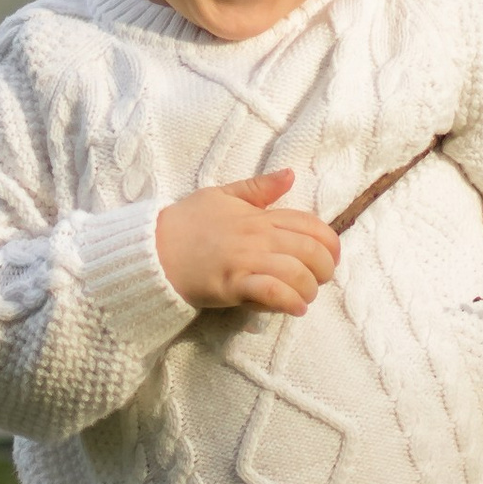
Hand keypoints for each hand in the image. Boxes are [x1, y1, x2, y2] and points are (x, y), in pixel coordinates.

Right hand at [156, 168, 340, 315]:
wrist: (152, 248)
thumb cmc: (186, 222)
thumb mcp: (223, 194)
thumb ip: (259, 188)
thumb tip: (291, 175)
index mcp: (259, 215)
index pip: (311, 225)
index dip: (330, 244)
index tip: (329, 258)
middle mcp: (258, 236)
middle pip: (312, 251)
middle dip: (325, 270)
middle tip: (318, 282)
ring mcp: (246, 259)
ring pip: (297, 272)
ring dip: (309, 289)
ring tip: (304, 298)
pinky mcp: (232, 284)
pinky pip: (271, 291)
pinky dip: (289, 301)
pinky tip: (295, 308)